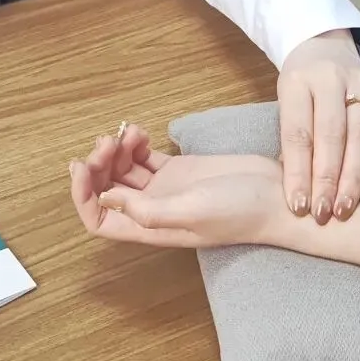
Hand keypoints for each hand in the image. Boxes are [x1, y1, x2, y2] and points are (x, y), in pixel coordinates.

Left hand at [69, 122, 284, 248]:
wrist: (278, 196)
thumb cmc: (242, 211)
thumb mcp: (193, 210)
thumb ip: (148, 210)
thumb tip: (106, 197)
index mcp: (151, 228)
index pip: (100, 220)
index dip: (83, 196)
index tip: (81, 166)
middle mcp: (153, 210)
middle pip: (108, 190)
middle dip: (99, 165)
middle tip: (107, 140)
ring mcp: (165, 190)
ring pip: (124, 170)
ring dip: (117, 150)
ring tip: (129, 132)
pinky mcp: (180, 171)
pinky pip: (145, 157)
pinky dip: (135, 143)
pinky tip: (141, 132)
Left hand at [277, 30, 359, 224]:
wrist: (326, 48)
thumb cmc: (301, 85)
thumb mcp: (286, 102)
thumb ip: (293, 140)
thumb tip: (298, 188)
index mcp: (297, 80)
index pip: (298, 132)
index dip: (298, 172)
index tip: (298, 206)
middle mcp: (331, 78)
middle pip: (332, 135)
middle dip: (328, 179)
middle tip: (323, 214)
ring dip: (352, 178)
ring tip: (344, 209)